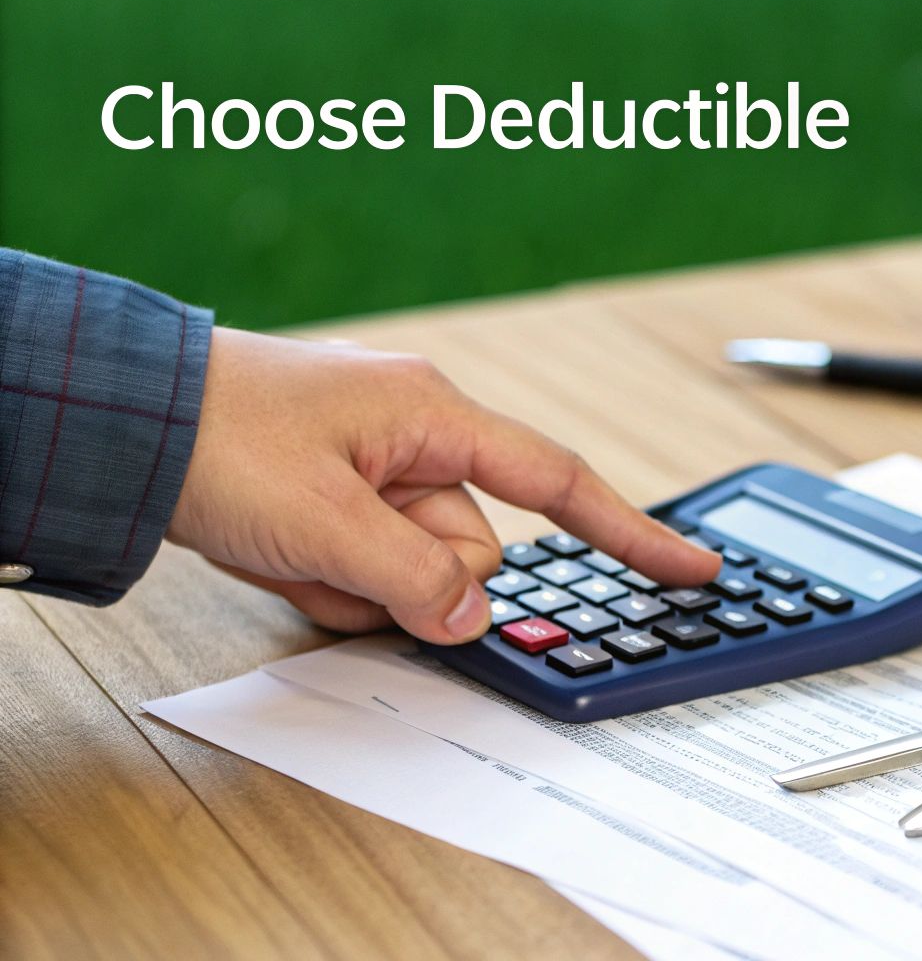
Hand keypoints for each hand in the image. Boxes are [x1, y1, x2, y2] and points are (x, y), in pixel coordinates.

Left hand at [167, 328, 719, 643]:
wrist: (118, 418)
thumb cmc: (216, 436)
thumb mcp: (326, 522)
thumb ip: (415, 577)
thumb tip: (474, 617)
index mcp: (435, 415)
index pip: (558, 482)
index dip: (632, 532)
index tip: (692, 567)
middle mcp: (415, 434)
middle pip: (470, 545)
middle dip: (414, 577)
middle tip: (341, 565)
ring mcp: (373, 465)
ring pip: (413, 564)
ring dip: (360, 583)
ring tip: (291, 551)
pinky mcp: (335, 491)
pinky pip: (366, 564)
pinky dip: (329, 578)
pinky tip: (277, 554)